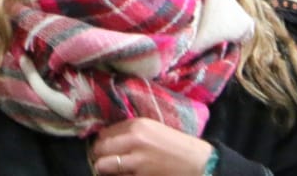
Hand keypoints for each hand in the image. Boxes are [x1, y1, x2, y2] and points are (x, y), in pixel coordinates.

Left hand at [91, 118, 215, 175]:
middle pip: (99, 149)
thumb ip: (129, 131)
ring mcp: (138, 162)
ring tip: (111, 170)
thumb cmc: (175, 146)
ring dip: (105, 169)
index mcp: (137, 125)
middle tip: (104, 161)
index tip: (104, 148)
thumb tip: (105, 138)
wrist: (198, 163)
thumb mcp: (152, 129)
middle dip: (98, 156)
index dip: (101, 143)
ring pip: (103, 166)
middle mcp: (135, 141)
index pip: (103, 134)